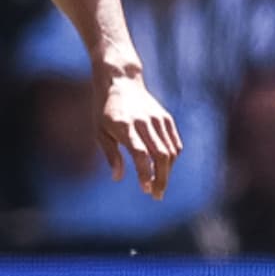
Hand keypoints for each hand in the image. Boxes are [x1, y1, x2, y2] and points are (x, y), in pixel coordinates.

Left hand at [99, 67, 182, 194]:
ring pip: (170, 152)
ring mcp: (158, 119)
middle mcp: (144, 122)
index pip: (140, 153)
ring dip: (167, 172)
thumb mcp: (100, 131)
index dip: (145, 173)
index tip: (145, 189)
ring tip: (158, 186)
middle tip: (156, 195)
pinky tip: (163, 169)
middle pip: (160, 155)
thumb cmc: (105, 109)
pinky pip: (174, 144)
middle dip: (161, 179)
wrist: (120, 80)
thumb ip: (111, 155)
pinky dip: (172, 159)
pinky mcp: (166, 118)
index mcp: (124, 125)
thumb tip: (118, 178)